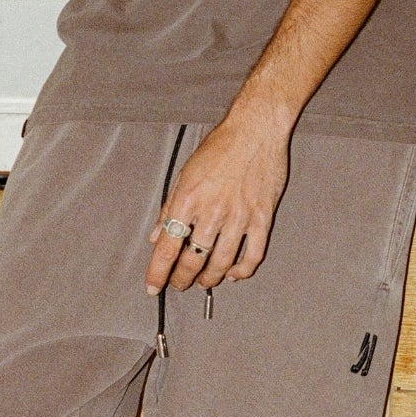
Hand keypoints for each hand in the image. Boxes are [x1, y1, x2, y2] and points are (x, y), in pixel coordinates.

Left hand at [146, 112, 290, 294]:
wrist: (256, 130)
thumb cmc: (220, 147)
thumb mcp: (185, 173)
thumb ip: (169, 207)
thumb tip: (156, 236)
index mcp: (188, 199)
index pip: (167, 247)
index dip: (158, 272)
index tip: (153, 286)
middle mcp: (212, 211)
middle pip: (192, 260)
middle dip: (182, 278)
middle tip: (179, 283)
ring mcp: (239, 216)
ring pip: (221, 263)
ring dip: (209, 278)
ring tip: (203, 281)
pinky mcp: (262, 217)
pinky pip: (253, 255)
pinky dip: (242, 270)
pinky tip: (233, 273)